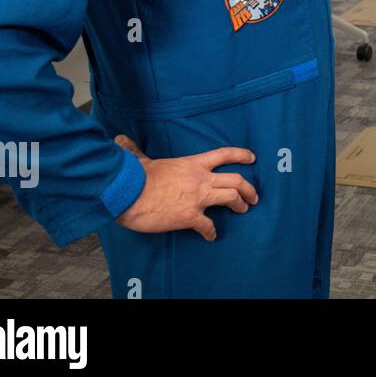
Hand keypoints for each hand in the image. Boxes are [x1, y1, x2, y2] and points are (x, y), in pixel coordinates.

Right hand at [113, 135, 258, 241]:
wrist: (128, 194)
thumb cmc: (134, 176)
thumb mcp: (141, 160)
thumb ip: (137, 151)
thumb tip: (122, 140)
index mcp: (192, 164)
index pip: (224, 154)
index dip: (241, 155)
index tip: (252, 158)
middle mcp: (201, 179)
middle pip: (236, 180)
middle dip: (249, 189)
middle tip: (253, 197)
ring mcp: (198, 198)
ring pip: (232, 198)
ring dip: (241, 204)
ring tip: (244, 210)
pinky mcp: (190, 217)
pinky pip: (208, 226)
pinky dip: (211, 232)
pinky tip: (211, 236)